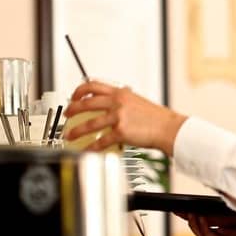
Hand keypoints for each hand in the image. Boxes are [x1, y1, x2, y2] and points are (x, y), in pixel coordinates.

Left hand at [63, 80, 186, 154]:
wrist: (168, 127)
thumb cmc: (156, 117)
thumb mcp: (138, 100)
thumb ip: (124, 98)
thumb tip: (114, 98)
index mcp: (121, 93)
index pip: (94, 85)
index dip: (79, 90)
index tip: (74, 96)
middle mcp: (118, 102)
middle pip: (86, 103)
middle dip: (72, 109)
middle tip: (67, 114)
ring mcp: (118, 117)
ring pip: (90, 123)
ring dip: (76, 131)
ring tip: (69, 135)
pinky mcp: (121, 132)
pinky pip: (101, 140)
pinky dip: (91, 147)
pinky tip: (87, 150)